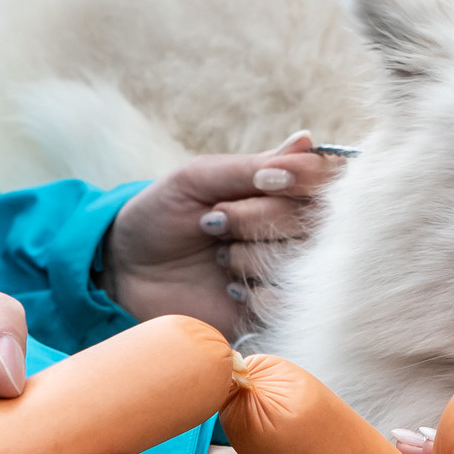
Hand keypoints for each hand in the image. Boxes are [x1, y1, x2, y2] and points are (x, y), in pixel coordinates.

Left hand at [104, 133, 340, 334]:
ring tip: (220, 259)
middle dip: (258, 219)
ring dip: (254, 258)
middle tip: (212, 222)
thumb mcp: (197, 179)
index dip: (306, 179)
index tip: (266, 181)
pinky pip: (291, 302)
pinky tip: (231, 290)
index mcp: (282, 192)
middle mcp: (294, 232)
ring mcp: (287, 273)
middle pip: (316, 221)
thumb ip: (251, 166)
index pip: (326, 179)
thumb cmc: (161, 215)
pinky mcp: (275, 312)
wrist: (127, 273)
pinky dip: (259, 294)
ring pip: (304, 263)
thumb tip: (307, 141)